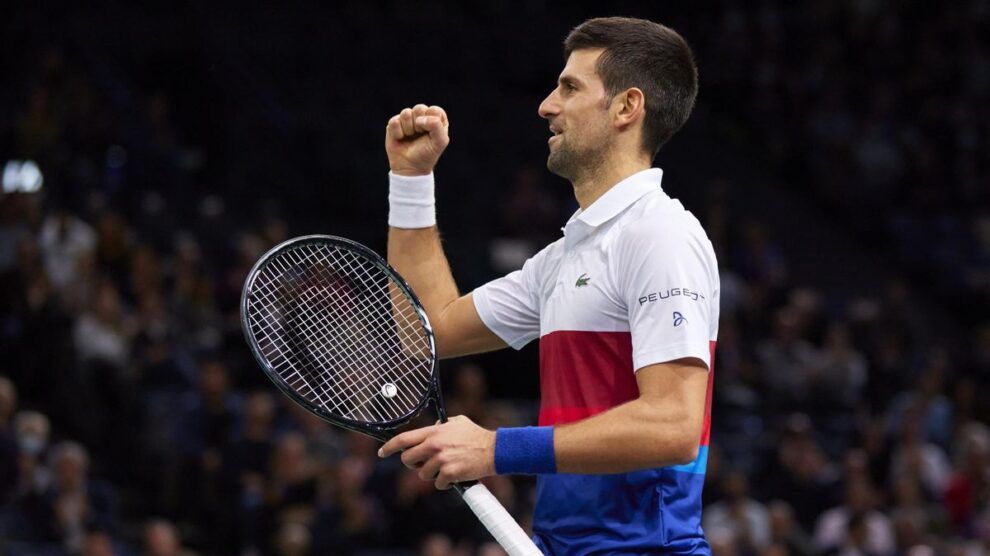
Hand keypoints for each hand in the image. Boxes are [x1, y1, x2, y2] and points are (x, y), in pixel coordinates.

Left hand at [378, 415, 494, 489]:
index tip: (382, 452)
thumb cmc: (476, 435)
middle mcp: (434, 445)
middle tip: (424, 463)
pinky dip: (445, 483)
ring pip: (422, 474)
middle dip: (413, 464)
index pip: (404, 439)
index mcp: (433, 432)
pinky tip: (455, 476)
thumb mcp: (457, 422)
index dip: (389, 447)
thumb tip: (431, 426)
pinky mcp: (450, 474)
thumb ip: (440, 424)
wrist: (494, 450)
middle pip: (407, 460)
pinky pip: (438, 484)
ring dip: (432, 474)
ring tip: (446, 468)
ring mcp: (441, 460)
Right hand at [385, 104, 449, 175]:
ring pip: (406, 113)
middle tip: (419, 135)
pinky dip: (398, 133)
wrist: (410, 167)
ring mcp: (407, 119)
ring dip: (408, 129)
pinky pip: (395, 121)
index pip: (434, 110)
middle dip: (419, 124)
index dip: (431, 121)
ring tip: (410, 137)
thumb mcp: (439, 142)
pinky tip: (401, 138)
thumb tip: (420, 119)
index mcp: (436, 119)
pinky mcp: (394, 123)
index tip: (430, 133)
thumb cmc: (427, 154)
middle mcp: (422, 117)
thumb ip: (436, 126)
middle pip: (419, 108)